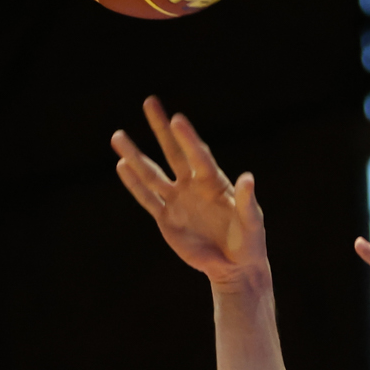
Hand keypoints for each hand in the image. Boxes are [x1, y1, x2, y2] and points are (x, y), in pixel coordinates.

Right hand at [111, 98, 267, 286]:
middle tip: (150, 102)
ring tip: (118, 136)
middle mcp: (193, 185)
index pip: (198, 156)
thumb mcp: (252, 222)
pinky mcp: (166, 219)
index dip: (188, 139)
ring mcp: (178, 200)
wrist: (234, 267)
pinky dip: (134, 185)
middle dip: (161, 129)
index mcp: (215, 182)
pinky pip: (147, 199)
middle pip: (173, 152)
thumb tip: (247, 177)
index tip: (177, 119)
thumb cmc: (249, 242)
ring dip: (135, 156)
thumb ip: (247, 201)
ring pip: (152, 174)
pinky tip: (121, 166)